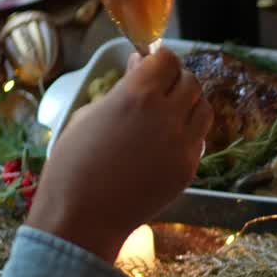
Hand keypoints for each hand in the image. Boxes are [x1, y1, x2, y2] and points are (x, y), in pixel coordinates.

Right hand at [28, 48, 212, 262]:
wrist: (84, 216)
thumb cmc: (73, 163)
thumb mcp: (89, 114)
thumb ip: (122, 87)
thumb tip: (140, 65)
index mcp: (137, 95)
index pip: (168, 59)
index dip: (160, 60)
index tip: (151, 65)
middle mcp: (167, 115)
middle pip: (191, 81)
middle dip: (176, 80)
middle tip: (160, 89)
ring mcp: (183, 145)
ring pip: (203, 109)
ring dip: (189, 105)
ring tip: (169, 114)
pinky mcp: (189, 169)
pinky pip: (200, 140)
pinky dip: (189, 134)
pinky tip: (168, 141)